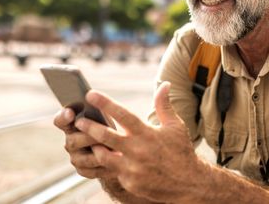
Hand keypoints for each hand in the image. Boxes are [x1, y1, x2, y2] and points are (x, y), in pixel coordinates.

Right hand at [53, 107, 116, 178]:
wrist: (119, 147)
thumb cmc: (110, 126)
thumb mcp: (104, 117)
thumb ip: (97, 114)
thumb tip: (100, 108)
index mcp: (71, 124)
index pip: (60, 120)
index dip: (63, 117)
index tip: (71, 112)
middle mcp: (70, 141)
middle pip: (73, 141)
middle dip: (89, 137)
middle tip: (105, 133)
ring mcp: (75, 157)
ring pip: (83, 158)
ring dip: (99, 153)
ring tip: (115, 150)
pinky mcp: (84, 170)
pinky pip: (91, 171)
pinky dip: (104, 167)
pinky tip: (116, 163)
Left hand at [74, 82, 203, 202]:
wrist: (189, 184)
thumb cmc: (181, 151)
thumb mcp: (175, 126)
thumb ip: (164, 105)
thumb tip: (165, 84)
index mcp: (147, 134)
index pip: (123, 115)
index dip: (105, 103)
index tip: (90, 94)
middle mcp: (138, 150)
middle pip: (106, 136)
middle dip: (89, 127)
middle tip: (78, 120)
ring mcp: (133, 169)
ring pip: (103, 156)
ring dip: (95, 148)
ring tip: (90, 142)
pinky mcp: (130, 183)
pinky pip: (113, 172)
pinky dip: (110, 165)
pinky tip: (107, 160)